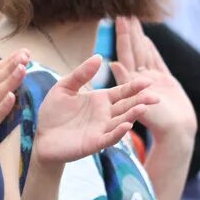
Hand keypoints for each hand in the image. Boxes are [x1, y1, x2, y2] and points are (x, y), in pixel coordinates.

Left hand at [34, 54, 156, 167]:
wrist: (42, 137)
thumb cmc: (54, 112)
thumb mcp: (64, 88)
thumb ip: (81, 74)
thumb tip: (99, 56)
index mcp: (100, 99)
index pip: (122, 92)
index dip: (134, 87)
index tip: (148, 81)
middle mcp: (105, 114)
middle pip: (127, 106)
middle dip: (141, 101)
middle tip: (156, 97)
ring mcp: (101, 129)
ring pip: (121, 121)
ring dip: (132, 116)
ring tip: (143, 107)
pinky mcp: (94, 143)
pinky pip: (109, 137)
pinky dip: (118, 132)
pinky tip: (126, 126)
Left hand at [109, 16, 196, 142]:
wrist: (178, 133)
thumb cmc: (157, 124)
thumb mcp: (136, 104)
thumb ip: (124, 84)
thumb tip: (112, 62)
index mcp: (131, 82)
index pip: (125, 54)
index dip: (122, 36)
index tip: (118, 19)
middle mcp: (140, 79)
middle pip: (133, 50)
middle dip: (129, 32)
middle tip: (124, 13)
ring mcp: (152, 80)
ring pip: (143, 53)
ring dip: (139, 38)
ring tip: (134, 21)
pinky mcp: (164, 82)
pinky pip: (155, 62)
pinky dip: (151, 51)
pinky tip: (146, 40)